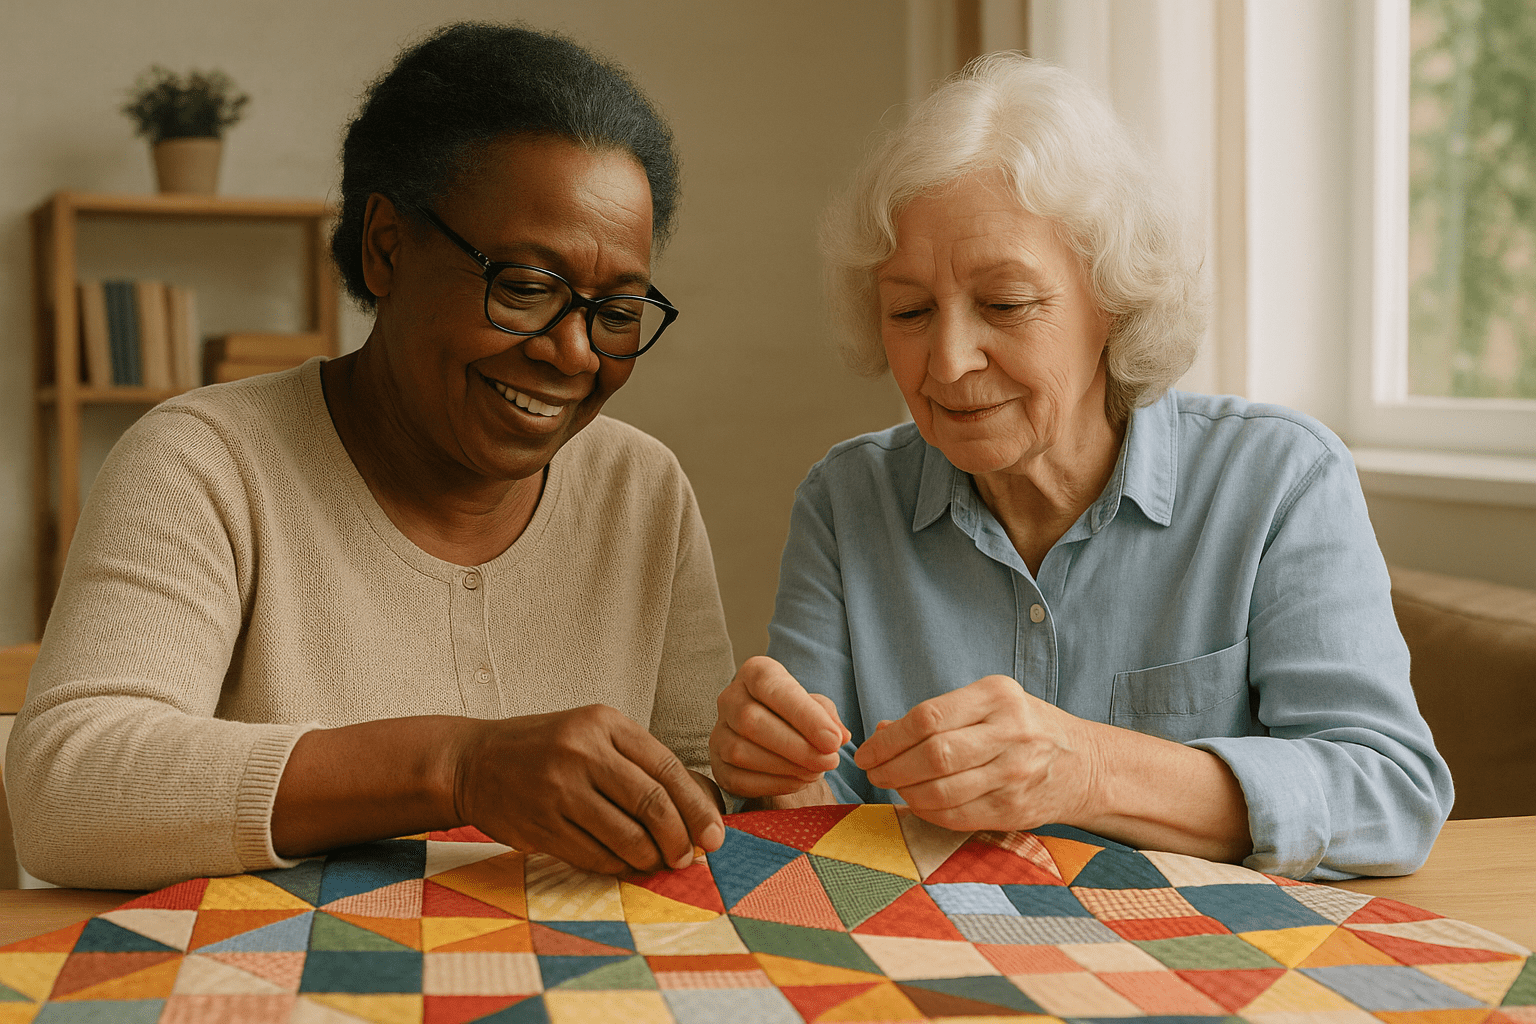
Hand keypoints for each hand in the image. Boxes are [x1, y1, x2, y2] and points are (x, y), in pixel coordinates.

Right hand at [454, 704, 724, 874]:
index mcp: (604, 723)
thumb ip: (637, 763)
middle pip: (651, 803)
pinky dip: (617, 865)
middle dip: (680, 837)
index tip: (714, 834)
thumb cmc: (545, 748)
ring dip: (650, 857)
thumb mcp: (591, 734)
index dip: (697, 807)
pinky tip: (624, 864)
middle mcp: (582, 751)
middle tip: (688, 857)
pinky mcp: (540, 823)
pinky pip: (594, 854)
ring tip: (657, 862)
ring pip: (625, 835)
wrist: (473, 761)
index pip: (667, 767)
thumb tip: (694, 808)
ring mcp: (558, 787)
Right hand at [710, 655, 849, 798]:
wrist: (773, 733)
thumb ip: (828, 717)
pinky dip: (772, 784)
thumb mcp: (816, 705)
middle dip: (796, 746)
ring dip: (785, 767)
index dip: (804, 715)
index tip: (834, 740)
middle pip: (751, 721)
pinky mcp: (717, 765)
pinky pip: (737, 779)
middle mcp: (729, 699)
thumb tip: (840, 736)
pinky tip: (797, 781)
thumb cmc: (796, 715)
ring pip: (741, 752)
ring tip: (816, 772)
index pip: (772, 687)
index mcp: (754, 674)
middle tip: (829, 761)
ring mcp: (718, 733)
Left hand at [854, 674, 1094, 831]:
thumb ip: (938, 714)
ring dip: (905, 792)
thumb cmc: (1025, 727)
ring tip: (893, 786)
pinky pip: (956, 816)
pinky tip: (917, 802)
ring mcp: (1015, 774)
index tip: (866, 751)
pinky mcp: (1014, 809)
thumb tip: (882, 730)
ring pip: (941, 791)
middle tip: (872, 772)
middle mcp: (1010, 733)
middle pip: (933, 755)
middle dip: (891, 767)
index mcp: (997, 697)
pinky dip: (926, 811)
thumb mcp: (989, 704)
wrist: (1085, 764)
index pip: (929, 717)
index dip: (889, 739)